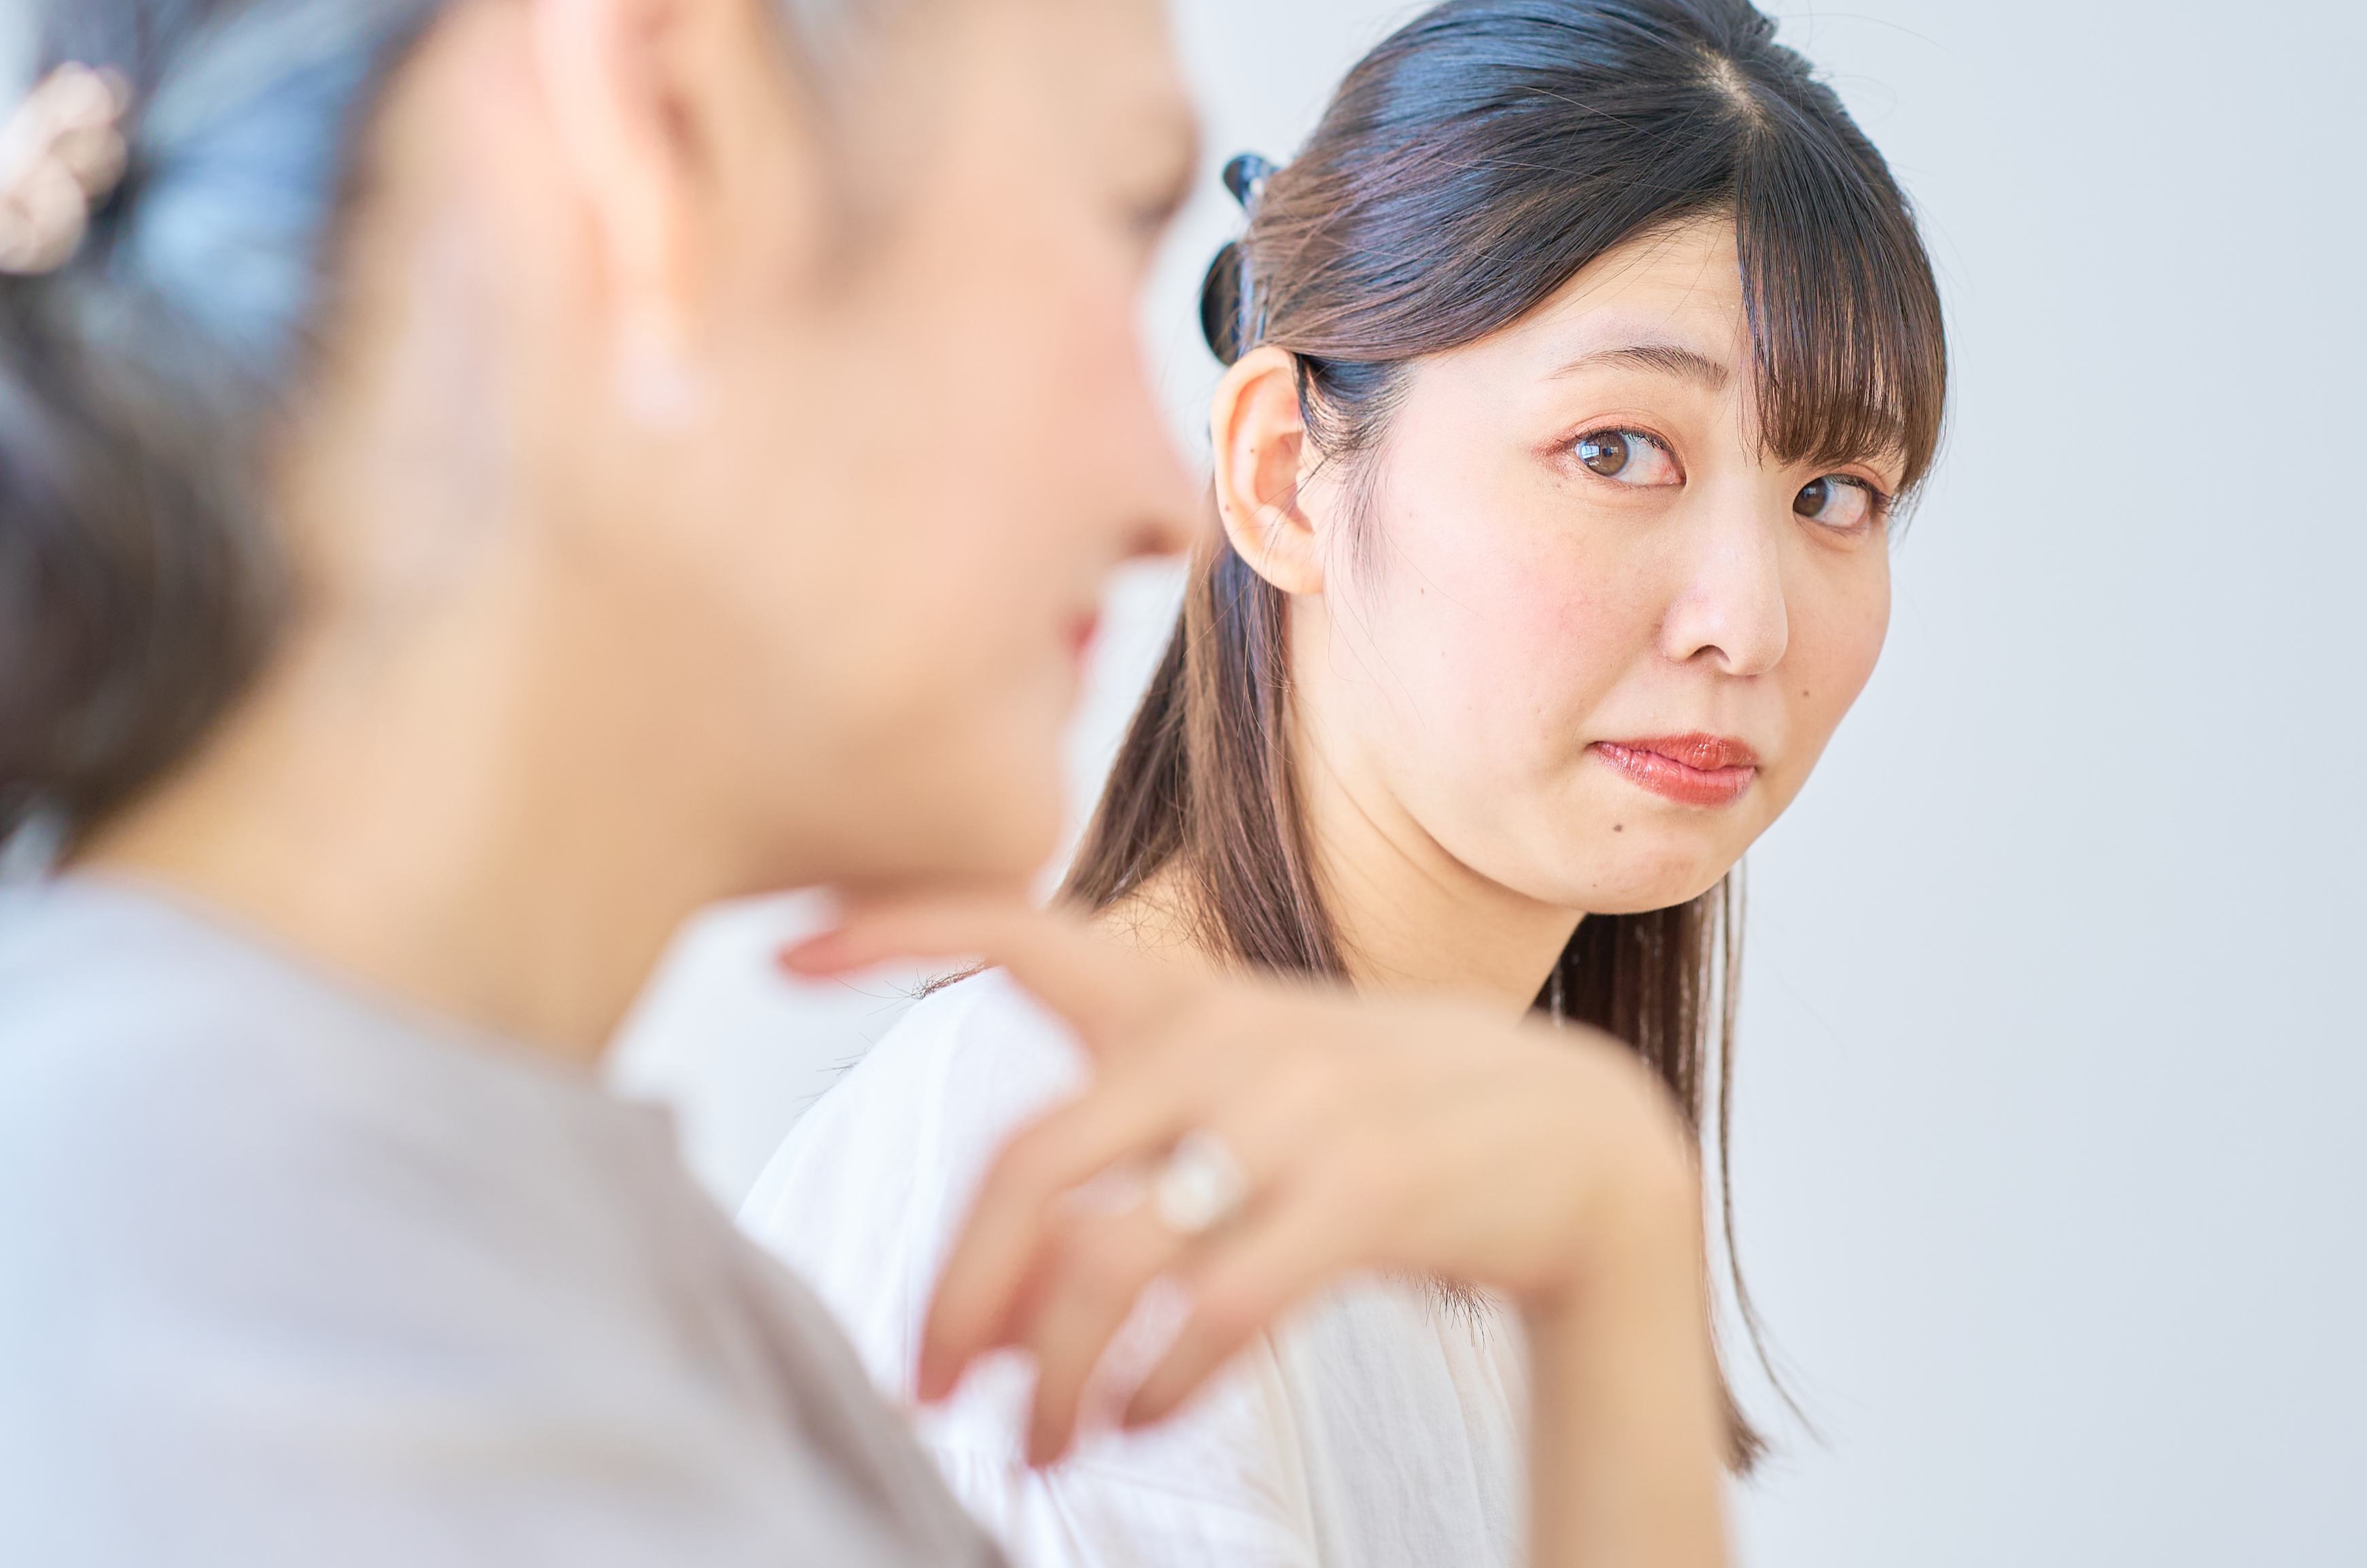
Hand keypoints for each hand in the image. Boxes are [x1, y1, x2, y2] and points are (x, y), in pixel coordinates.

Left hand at [787, 895, 1703, 1466]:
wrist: (1581, 1142)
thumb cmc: (1388, 1117)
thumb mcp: (1260, 1069)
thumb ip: (1140, 1106)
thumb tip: (999, 1250)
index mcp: (1190, 1000)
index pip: (1021, 929)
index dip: (898, 922)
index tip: (785, 950)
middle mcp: (1228, 1041)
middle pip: (1031, 1165)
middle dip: (956, 1286)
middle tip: (921, 1382)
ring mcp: (1298, 1114)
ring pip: (1110, 1258)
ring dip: (1049, 1374)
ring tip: (1031, 1444)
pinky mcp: (1365, 1194)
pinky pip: (1213, 1307)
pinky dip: (1156, 1383)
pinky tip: (1135, 1421)